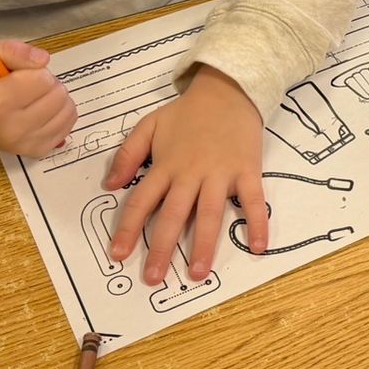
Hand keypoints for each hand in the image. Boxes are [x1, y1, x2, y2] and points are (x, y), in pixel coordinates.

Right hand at [0, 40, 76, 154]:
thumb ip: (13, 50)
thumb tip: (43, 59)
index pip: (42, 79)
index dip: (34, 70)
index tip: (20, 74)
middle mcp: (12, 128)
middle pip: (58, 94)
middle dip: (46, 83)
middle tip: (27, 86)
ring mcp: (26, 143)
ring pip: (67, 108)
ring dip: (55, 97)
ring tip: (34, 97)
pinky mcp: (38, 150)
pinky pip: (68, 124)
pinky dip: (60, 113)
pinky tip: (42, 110)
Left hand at [103, 66, 268, 283]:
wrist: (229, 89)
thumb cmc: (188, 112)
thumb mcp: (149, 124)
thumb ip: (128, 154)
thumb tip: (110, 186)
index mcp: (166, 165)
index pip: (142, 201)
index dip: (128, 229)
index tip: (117, 255)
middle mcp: (191, 173)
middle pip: (174, 215)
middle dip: (162, 248)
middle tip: (153, 278)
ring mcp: (221, 173)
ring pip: (209, 213)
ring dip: (204, 245)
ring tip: (197, 274)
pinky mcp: (247, 171)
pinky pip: (253, 201)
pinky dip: (257, 223)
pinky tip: (258, 248)